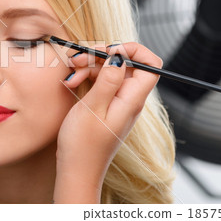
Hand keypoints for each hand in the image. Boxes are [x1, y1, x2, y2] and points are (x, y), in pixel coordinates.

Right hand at [53, 42, 162, 202]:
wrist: (76, 170)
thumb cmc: (83, 145)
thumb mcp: (93, 108)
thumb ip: (108, 80)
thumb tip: (120, 57)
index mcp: (131, 99)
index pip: (150, 65)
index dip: (134, 51)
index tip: (110, 50)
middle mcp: (128, 99)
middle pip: (124, 64)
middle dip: (101, 56)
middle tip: (79, 58)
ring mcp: (116, 102)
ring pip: (109, 71)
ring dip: (88, 67)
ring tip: (70, 74)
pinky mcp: (105, 105)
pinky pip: (100, 82)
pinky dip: (86, 77)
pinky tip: (71, 82)